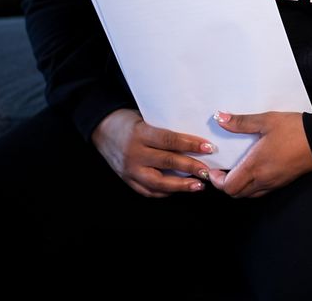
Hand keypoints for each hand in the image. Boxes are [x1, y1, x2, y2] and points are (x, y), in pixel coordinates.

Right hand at [91, 108, 213, 196]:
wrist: (102, 129)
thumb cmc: (129, 121)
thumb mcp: (147, 119)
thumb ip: (166, 129)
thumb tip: (195, 137)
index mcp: (140, 133)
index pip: (170, 140)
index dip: (191, 144)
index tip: (209, 147)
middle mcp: (134, 153)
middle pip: (167, 161)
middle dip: (191, 167)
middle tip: (208, 170)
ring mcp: (129, 169)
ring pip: (157, 182)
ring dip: (181, 185)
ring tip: (198, 185)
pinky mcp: (126, 180)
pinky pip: (147, 191)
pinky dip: (165, 192)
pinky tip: (178, 189)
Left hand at [208, 111, 311, 197]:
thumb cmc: (295, 130)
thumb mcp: (267, 120)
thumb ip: (241, 122)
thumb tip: (220, 118)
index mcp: (255, 165)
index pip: (228, 186)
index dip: (216, 181)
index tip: (214, 170)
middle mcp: (263, 179)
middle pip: (236, 194)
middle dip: (226, 185)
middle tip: (223, 171)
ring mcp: (274, 182)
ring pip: (249, 194)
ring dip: (239, 186)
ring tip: (238, 171)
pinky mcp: (283, 182)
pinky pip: (261, 191)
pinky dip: (252, 186)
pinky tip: (255, 170)